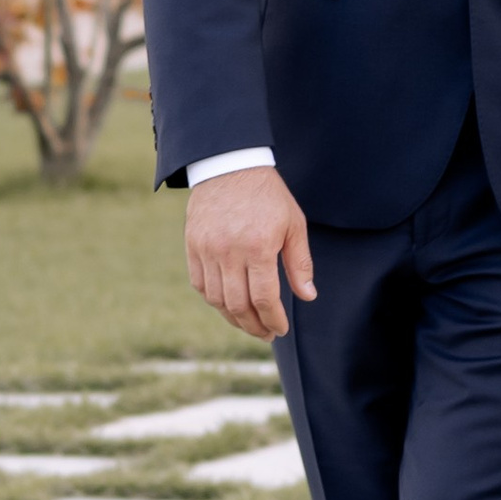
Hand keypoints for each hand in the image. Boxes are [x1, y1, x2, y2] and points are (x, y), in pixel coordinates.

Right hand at [185, 165, 315, 339]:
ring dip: (233, 318)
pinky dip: (214, 300)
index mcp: (258, 246)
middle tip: (266, 334)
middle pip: (238, 305)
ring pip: (216, 299)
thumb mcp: (294, 224)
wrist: (230, 165)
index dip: (272, 319)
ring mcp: (207, 249)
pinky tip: (228, 305)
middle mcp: (229, 251)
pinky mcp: (192, 245)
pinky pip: (200, 284)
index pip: (264, 298)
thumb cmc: (268, 196)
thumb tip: (307, 297)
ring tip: (249, 324)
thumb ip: (300, 263)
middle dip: (254, 326)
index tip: (280, 330)